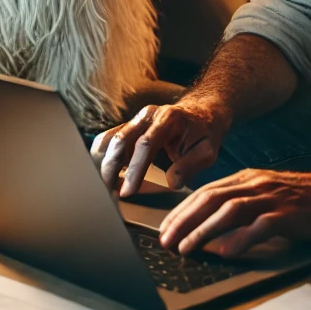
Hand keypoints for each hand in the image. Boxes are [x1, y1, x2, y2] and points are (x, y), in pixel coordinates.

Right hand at [91, 100, 231, 197]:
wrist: (202, 113)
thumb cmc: (204, 134)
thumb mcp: (207, 151)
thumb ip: (191, 165)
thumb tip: (172, 182)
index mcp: (168, 118)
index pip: (145, 144)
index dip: (134, 170)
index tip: (127, 192)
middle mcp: (147, 115)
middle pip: (119, 140)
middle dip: (110, 170)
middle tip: (109, 196)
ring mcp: (136, 120)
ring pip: (109, 140)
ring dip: (103, 166)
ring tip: (107, 189)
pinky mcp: (129, 127)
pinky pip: (109, 142)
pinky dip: (104, 161)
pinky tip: (110, 180)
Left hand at [158, 168, 310, 256]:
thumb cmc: (305, 199)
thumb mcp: (269, 195)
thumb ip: (244, 205)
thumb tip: (213, 230)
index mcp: (249, 178)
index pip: (206, 192)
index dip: (182, 210)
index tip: (164, 228)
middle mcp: (257, 184)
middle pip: (211, 198)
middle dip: (184, 220)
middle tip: (165, 240)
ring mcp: (273, 198)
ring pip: (230, 210)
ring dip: (203, 230)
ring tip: (186, 248)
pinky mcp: (290, 214)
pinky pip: (261, 225)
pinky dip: (241, 238)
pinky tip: (226, 251)